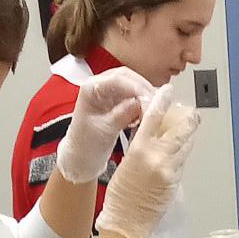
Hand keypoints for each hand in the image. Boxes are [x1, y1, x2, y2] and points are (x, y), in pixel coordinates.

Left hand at [54, 67, 153, 183]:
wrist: (81, 159)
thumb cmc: (85, 146)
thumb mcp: (105, 130)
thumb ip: (123, 113)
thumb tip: (142, 101)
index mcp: (90, 88)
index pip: (118, 79)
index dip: (137, 88)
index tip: (151, 101)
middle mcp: (99, 86)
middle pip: (128, 77)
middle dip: (144, 89)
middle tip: (157, 104)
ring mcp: (108, 94)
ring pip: (133, 86)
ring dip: (145, 96)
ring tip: (153, 111)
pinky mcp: (116, 103)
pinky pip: (133, 97)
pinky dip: (142, 104)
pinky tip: (145, 116)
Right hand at [96, 88, 198, 237]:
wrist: (127, 222)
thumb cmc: (120, 195)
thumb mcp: (126, 162)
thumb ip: (140, 145)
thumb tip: (151, 131)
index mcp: (140, 150)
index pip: (154, 117)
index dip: (162, 101)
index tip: (168, 91)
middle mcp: (158, 158)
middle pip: (180, 130)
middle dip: (188, 119)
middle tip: (191, 112)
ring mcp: (170, 171)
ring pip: (185, 146)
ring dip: (187, 136)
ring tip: (188, 129)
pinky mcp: (176, 182)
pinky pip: (181, 162)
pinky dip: (181, 154)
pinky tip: (179, 151)